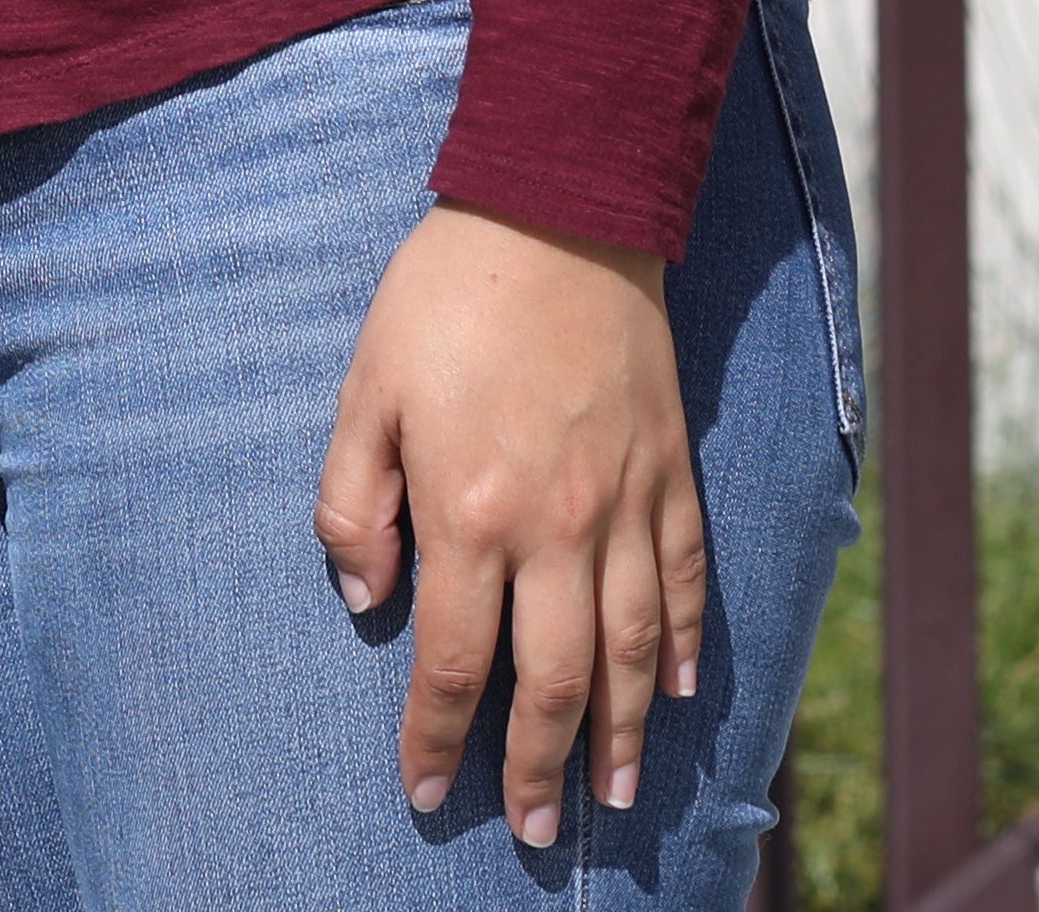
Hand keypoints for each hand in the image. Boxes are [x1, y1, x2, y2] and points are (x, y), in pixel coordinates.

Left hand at [316, 202, 704, 848]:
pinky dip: (683, 641)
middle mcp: (556, 526)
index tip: (427, 791)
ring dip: (623, 732)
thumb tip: (368, 599)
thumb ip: (353, 503)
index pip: (454, 659)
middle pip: (557, 681)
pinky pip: (685, 576)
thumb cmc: (446, 296)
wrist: (560, 207)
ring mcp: (624, 501)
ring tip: (614, 795)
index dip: (438, 736)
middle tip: (537, 830)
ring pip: (632, 648)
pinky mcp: (670, 469)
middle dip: (543, 767)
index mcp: (470, 512)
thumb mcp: (364, 388)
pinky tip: (674, 690)